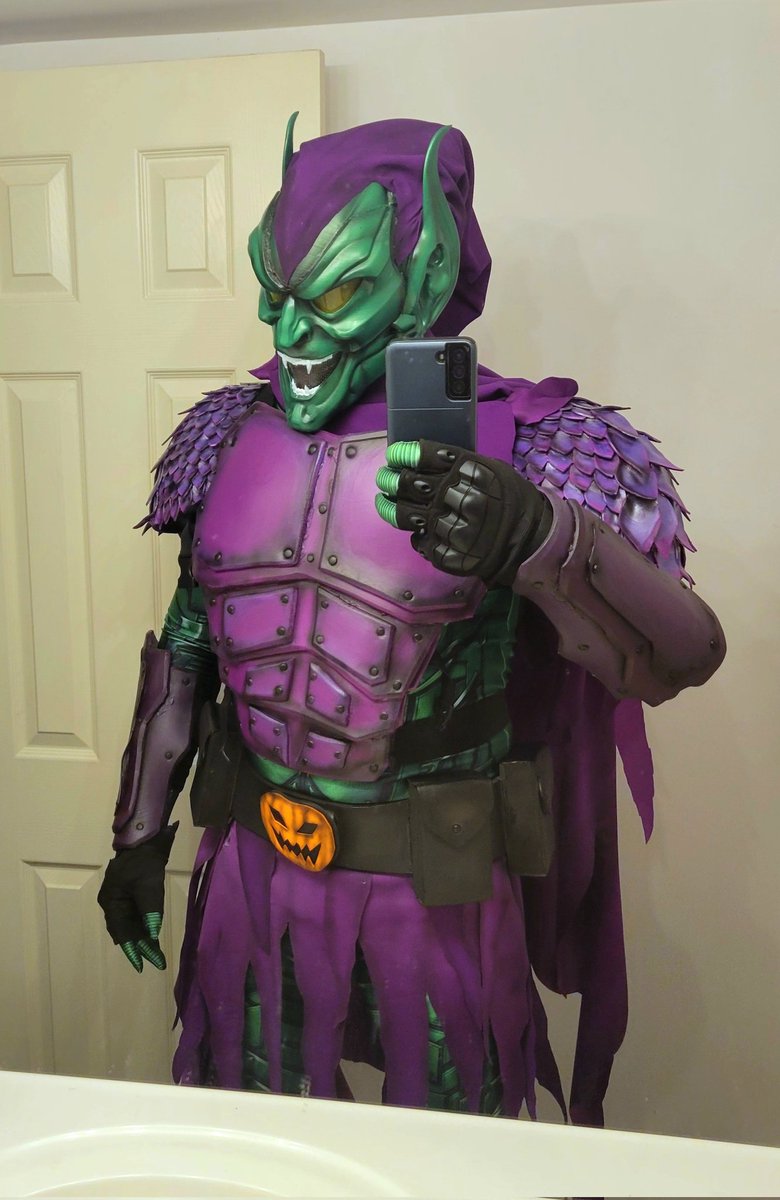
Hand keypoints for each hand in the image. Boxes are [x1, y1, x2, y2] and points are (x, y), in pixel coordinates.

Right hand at [97, 824, 176, 972]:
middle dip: (140, 946)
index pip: (121, 931)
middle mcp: (112, 902)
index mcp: (111, 901)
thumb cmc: (144, 861)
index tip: (143, 966)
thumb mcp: (149, 885)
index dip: (132, 949)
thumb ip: (151, 910)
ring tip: (155, 954)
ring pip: (130, 924)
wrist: (145, 837)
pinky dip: (143, 926)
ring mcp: (120, 897)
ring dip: (142, 938)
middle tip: (156, 961)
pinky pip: (134, 915)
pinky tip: (151, 936)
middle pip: (125, 930)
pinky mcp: (130, 893)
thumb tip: (153, 934)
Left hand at [375, 440, 550, 585]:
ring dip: (390, 507)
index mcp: (471, 472)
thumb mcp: (488, 469)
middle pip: (409, 484)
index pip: (424, 456)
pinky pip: (420, 541)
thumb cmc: (505, 497)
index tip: (393, 456)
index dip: (402, 455)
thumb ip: (455, 464)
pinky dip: (417, 534)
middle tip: (383, 478)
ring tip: (384, 501)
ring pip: (407, 516)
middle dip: (390, 479)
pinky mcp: (449, 554)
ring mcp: (454, 529)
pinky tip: (420, 528)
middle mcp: (461, 498)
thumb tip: (415, 458)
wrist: (529, 538)